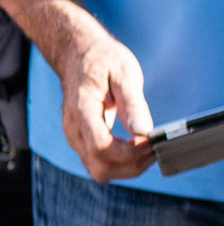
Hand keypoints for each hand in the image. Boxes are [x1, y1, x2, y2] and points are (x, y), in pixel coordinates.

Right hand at [55, 18, 155, 179]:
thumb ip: (132, 102)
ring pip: (100, 171)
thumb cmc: (102, 60)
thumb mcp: (123, 72)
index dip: (129, 152)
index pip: (101, 147)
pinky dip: (122, 163)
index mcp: (82, 109)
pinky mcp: (82, 141)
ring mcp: (75, 138)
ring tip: (149, 148)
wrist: (78, 54)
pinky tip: (137, 147)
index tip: (150, 140)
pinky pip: (100, 164)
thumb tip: (143, 130)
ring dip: (128, 168)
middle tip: (153, 148)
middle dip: (131, 166)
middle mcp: (73, 129)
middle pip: (100, 168)